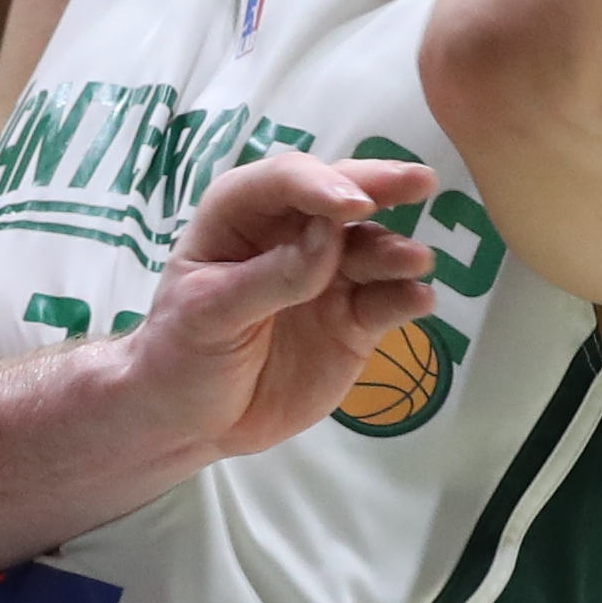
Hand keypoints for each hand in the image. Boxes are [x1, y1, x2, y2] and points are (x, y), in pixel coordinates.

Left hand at [114, 153, 440, 455]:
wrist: (190, 421)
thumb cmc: (180, 352)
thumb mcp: (209, 313)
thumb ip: (271, 276)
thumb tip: (328, 235)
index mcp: (241, 216)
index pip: (284, 182)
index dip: (320, 186)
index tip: (354, 205)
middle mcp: (292, 235)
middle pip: (340, 198)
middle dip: (379, 186)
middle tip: (419, 182)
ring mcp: (328, 278)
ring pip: (371, 250)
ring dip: (396, 250)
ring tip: (416, 261)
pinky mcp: (352, 321)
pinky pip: (385, 302)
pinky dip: (406, 297)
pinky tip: (421, 299)